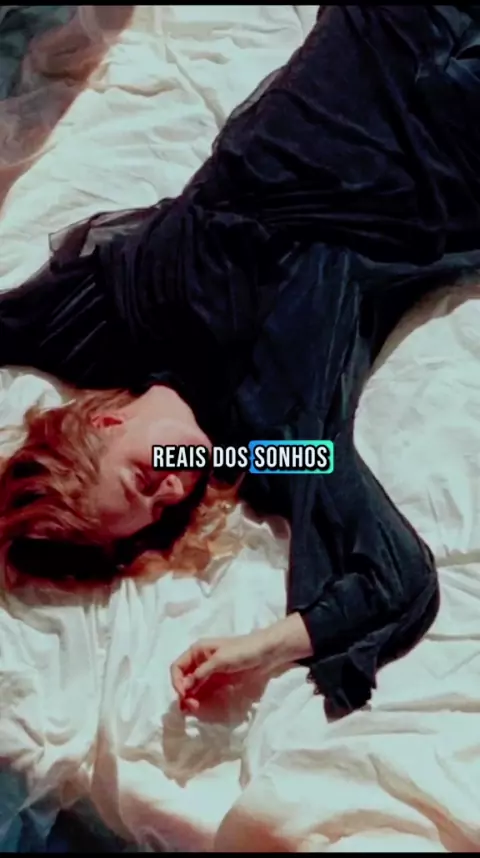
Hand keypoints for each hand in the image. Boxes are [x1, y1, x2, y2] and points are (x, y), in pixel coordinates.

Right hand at [170, 614, 312, 712]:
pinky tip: (199, 707)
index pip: (177, 667)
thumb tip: (185, 687)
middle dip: (183, 693)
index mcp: (198, 651)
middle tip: (190, 707)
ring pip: (192, 688)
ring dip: (190, 698)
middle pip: (183, 679)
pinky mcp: (218, 683)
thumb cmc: (243, 651)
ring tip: (194, 709)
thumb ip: (202, 673)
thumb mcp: (220, 660)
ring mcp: (209, 673)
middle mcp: (200, 662)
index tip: (183, 694)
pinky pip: (203, 692)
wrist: (266, 654)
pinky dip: (198, 699)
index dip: (176, 681)